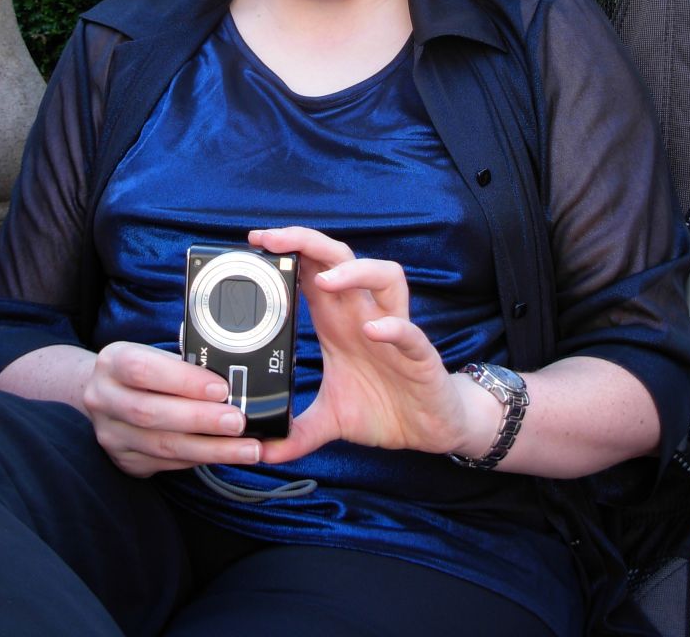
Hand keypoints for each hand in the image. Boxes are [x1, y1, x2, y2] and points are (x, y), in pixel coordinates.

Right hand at [81, 341, 261, 477]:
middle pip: (153, 414)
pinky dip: (202, 459)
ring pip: (164, 446)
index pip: (144, 370)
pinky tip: (228, 455)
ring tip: (249, 449)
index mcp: (113, 362)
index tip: (221, 388)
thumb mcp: (155, 354)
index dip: (184, 380)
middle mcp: (105, 399)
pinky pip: (168, 464)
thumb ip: (186, 363)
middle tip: (239, 422)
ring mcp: (112, 435)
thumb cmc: (141, 370)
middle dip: (202, 420)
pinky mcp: (125, 460)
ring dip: (212, 449)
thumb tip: (235, 374)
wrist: (103, 393)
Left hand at [248, 227, 495, 463]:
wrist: (431, 430)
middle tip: (275, 240)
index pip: (313, 271)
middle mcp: (364, 317)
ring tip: (327, 280)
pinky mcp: (420, 356)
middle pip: (342, 260)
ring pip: (385, 277)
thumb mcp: (330, 422)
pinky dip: (393, 328)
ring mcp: (394, 331)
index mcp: (338, 323)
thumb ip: (297, 431)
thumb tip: (264, 450)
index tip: (257, 241)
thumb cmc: (384, 408)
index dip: (289, 250)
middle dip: (309, 243)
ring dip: (356, 272)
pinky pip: (410, 332)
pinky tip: (374, 331)